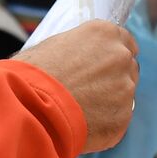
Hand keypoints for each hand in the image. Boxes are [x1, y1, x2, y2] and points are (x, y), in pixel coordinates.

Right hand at [14, 20, 139, 152]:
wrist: (29, 107)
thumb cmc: (31, 74)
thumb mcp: (53, 47)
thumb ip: (80, 49)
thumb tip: (84, 57)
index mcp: (105, 33)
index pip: (124, 40)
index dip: (112, 54)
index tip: (105, 65)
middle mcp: (120, 56)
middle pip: (127, 67)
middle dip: (114, 77)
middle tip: (89, 89)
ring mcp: (126, 87)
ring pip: (124, 94)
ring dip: (109, 100)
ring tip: (80, 109)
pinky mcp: (123, 115)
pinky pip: (117, 118)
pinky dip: (104, 122)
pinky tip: (82, 123)